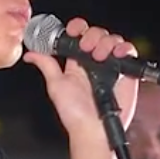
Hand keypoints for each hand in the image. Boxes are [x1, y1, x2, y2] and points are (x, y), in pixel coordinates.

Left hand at [20, 17, 139, 158]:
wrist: (94, 130)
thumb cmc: (74, 113)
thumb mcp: (56, 86)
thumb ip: (46, 65)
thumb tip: (30, 54)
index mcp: (77, 62)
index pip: (79, 35)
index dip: (77, 28)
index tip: (73, 31)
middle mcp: (95, 62)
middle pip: (97, 34)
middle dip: (92, 35)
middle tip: (87, 48)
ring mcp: (111, 66)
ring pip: (113, 39)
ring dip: (106, 41)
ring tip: (100, 56)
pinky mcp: (127, 72)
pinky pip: (129, 52)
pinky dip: (125, 48)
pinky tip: (117, 54)